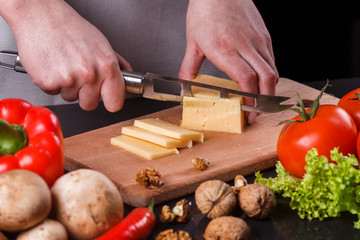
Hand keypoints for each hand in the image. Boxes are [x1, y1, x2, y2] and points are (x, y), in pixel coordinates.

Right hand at [1, 0, 130, 111]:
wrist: (40, 16)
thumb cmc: (70, 27)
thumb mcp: (101, 43)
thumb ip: (116, 63)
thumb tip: (127, 76)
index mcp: (107, 66)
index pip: (115, 102)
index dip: (110, 101)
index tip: (107, 98)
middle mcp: (90, 74)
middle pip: (90, 104)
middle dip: (84, 94)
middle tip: (78, 75)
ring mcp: (69, 80)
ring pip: (70, 98)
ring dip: (66, 87)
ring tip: (64, 65)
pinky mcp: (48, 82)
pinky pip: (52, 93)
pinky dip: (50, 82)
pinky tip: (52, 66)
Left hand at [179, 0, 278, 122]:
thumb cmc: (205, 10)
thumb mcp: (192, 42)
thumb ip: (188, 68)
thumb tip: (183, 86)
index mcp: (226, 50)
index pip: (246, 79)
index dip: (250, 99)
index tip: (247, 112)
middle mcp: (246, 46)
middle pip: (266, 79)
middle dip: (264, 101)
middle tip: (256, 114)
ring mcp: (258, 40)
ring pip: (272, 70)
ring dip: (268, 90)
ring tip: (260, 101)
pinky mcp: (264, 35)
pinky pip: (271, 59)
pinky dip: (269, 74)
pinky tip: (261, 81)